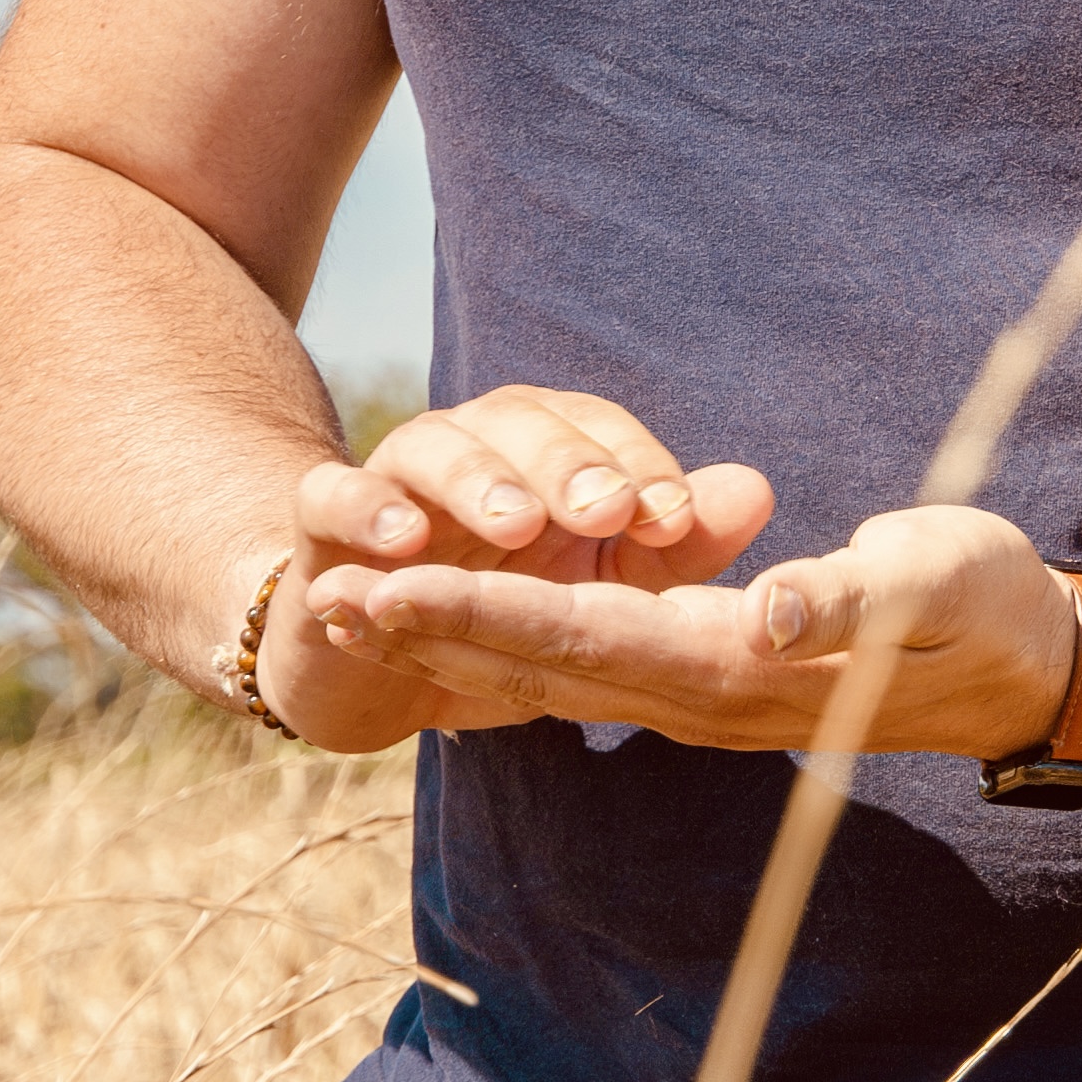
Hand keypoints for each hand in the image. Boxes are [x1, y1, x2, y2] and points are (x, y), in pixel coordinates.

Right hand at [257, 383, 775, 753]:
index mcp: (544, 450)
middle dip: (570, 465)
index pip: (600, 431)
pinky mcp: (324, 520)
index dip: (641, 467)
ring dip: (478, 480)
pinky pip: (334, 493)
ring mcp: (394, 476)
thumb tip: (757, 489)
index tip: (679, 517)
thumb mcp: (598, 591)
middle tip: (610, 512)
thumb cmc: (503, 609)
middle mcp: (474, 445)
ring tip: (518, 525)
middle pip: (522, 422)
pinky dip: (367, 510)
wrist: (372, 659)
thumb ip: (673, 546)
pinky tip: (403, 543)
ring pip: (433, 446)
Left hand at [294, 477, 1081, 770]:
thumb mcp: (936, 584)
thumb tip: (766, 610)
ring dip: (448, 643)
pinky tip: (447, 622)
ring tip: (348, 609)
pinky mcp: (708, 675)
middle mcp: (701, 695)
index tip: (390, 588)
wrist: (1031, 672)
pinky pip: (586, 664)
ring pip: (549, 672)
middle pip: (539, 664)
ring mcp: (700, 694)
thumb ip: (848, 601)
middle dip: (429, 631)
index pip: (587, 637)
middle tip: (319, 595)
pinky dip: (506, 643)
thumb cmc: (988, 608)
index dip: (481, 611)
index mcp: (742, 668)